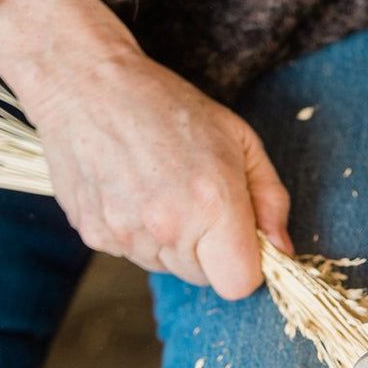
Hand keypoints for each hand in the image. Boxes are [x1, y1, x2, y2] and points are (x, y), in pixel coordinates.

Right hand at [0, 0, 290, 299]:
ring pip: (169, 267)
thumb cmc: (168, 106)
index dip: (246, 263)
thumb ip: (271, 200)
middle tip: (197, 200)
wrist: (85, 84)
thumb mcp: (240, 140)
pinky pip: (134, 254)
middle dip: (210, 250)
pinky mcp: (96, 236)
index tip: (240, 236)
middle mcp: (169, 228)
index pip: (240, 283)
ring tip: (162, 189)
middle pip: (205, 278)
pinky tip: (134, 191)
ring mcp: (127, 236)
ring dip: (174, 243)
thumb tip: (282, 248)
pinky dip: (140, 233)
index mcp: (213, 204)